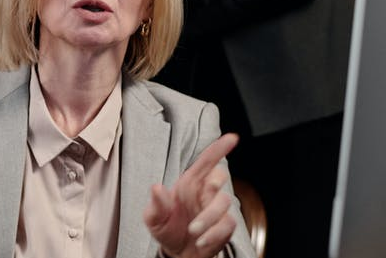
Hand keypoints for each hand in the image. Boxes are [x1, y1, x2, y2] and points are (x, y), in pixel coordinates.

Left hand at [143, 133, 239, 257]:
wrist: (177, 253)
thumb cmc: (166, 229)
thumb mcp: (154, 218)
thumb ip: (156, 204)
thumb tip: (156, 188)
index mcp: (189, 184)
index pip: (205, 162)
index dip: (218, 148)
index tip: (231, 137)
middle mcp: (204, 193)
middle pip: (219, 177)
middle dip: (215, 181)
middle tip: (208, 190)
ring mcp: (216, 209)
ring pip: (224, 202)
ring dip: (209, 217)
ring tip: (194, 231)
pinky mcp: (224, 226)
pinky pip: (226, 224)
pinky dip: (214, 234)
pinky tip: (201, 240)